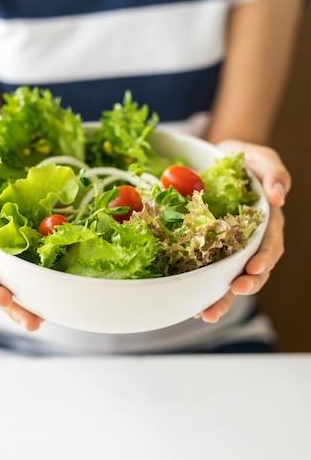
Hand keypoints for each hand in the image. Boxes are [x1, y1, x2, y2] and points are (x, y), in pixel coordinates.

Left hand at [197, 141, 289, 322]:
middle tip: (235, 292)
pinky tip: (193, 305)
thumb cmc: (242, 160)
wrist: (215, 159)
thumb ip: (274, 173)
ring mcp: (229, 247)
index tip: (255, 268)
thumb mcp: (260, 158)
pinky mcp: (208, 249)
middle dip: (247, 284)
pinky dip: (202, 290)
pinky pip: (208, 272)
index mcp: (266, 222)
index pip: (270, 244)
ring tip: (209, 313)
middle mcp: (251, 240)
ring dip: (223, 298)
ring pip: (232, 278)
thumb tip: (280, 196)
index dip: (265, 258)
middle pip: (254, 269)